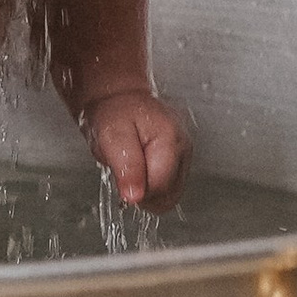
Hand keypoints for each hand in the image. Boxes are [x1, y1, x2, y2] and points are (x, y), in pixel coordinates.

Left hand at [80, 83, 190, 211]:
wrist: (120, 100)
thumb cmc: (115, 113)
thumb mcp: (112, 137)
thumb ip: (126, 167)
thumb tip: (134, 196)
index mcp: (170, 140)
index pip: (160, 187)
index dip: (138, 190)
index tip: (123, 179)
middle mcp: (183, 148)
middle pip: (169, 195)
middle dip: (143, 193)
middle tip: (126, 174)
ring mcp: (184, 156)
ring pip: (171, 196)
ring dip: (148, 192)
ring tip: (133, 170)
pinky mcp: (181, 162)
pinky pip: (169, 190)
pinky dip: (153, 188)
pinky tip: (141, 172)